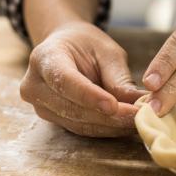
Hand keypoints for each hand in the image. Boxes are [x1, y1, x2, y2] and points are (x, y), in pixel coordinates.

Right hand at [20, 21, 145, 136]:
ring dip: (111, 127)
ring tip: (138, 122)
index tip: (113, 105)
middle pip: (72, 108)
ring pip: (79, 124)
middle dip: (108, 116)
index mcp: (44, 57)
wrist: (66, 50)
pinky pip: (82, 129)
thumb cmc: (87, 46)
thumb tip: (139, 102)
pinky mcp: (54, 120)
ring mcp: (41, 106)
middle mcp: (35, 85)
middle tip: (139, 116)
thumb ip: (118, 77)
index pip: (64, 80)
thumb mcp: (106, 51)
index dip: (89, 96)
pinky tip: (126, 125)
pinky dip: (107, 129)